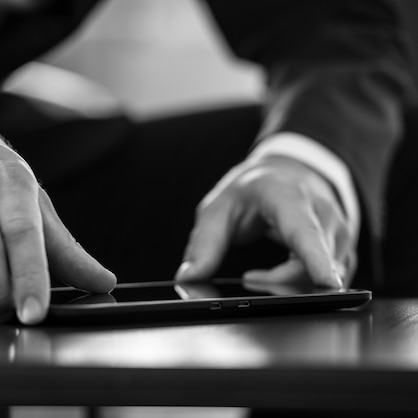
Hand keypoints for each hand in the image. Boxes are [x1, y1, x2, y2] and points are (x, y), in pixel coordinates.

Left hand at [175, 155, 354, 287]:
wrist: (286, 173)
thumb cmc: (254, 189)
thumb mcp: (219, 208)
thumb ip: (205, 243)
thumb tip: (189, 276)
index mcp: (290, 198)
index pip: (306, 232)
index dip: (317, 260)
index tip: (328, 283)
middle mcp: (323, 214)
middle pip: (313, 265)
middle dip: (279, 283)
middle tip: (248, 279)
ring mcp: (340, 232)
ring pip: (324, 277)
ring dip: (287, 285)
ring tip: (259, 275)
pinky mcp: (345, 249)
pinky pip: (329, 279)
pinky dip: (302, 284)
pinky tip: (280, 275)